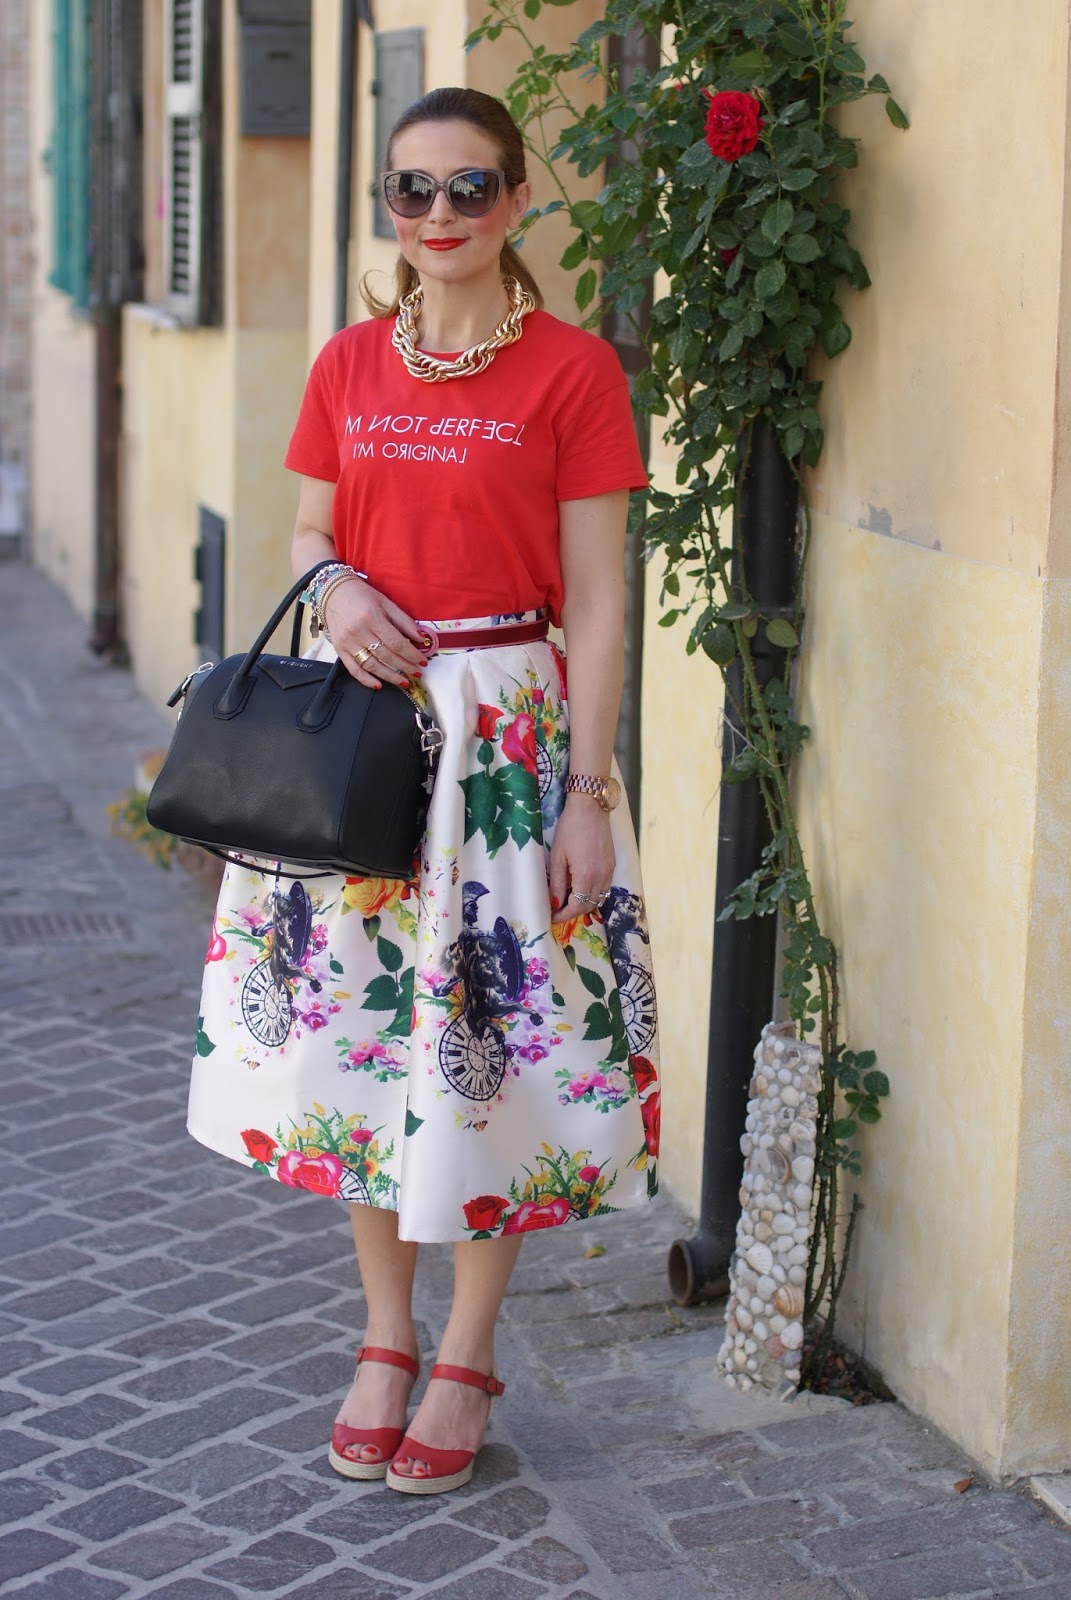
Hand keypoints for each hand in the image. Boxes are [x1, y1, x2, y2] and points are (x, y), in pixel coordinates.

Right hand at [323, 577, 428, 687]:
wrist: (333, 592)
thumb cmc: (361, 595)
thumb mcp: (386, 602)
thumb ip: (404, 621)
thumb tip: (420, 638)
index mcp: (372, 618)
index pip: (396, 642)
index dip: (411, 654)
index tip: (422, 661)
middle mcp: (359, 632)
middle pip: (386, 656)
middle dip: (405, 667)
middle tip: (417, 673)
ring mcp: (348, 643)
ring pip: (372, 666)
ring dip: (390, 677)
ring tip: (404, 682)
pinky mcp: (339, 650)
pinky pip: (354, 669)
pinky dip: (366, 680)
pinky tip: (379, 685)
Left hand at [549, 797, 615, 923]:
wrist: (591, 808)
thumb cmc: (570, 828)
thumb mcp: (557, 856)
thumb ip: (556, 882)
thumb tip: (554, 902)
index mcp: (586, 876)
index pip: (576, 907)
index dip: (563, 915)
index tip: (552, 917)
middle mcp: (601, 877)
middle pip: (589, 906)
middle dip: (573, 912)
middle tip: (557, 910)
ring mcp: (609, 871)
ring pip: (599, 899)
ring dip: (584, 904)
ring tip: (568, 900)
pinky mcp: (612, 865)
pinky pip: (604, 888)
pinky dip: (593, 893)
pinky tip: (581, 887)